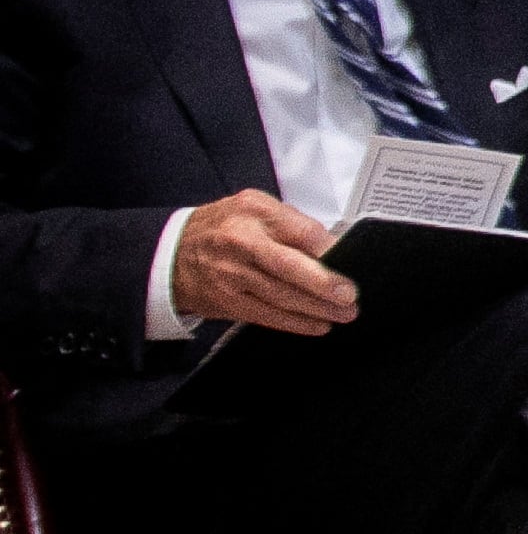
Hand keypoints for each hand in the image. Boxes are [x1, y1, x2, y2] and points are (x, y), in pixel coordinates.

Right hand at [171, 190, 353, 335]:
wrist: (172, 252)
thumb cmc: (223, 228)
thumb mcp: (254, 208)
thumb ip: (291, 223)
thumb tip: (332, 248)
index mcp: (253, 211)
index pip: (299, 230)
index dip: (328, 249)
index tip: (350, 261)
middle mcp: (240, 241)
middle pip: (288, 265)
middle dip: (324, 284)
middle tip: (349, 295)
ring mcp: (231, 274)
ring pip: (281, 295)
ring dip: (317, 308)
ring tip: (344, 313)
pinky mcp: (227, 301)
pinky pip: (267, 315)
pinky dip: (295, 323)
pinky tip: (317, 325)